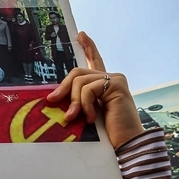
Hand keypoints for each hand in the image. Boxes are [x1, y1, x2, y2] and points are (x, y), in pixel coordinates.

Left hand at [45, 32, 143, 148]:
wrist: (126, 143)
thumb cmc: (106, 134)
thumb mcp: (86, 114)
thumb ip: (77, 101)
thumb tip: (53, 96)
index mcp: (105, 84)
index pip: (95, 61)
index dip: (89, 47)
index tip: (80, 34)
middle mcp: (112, 78)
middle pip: (77, 73)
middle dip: (63, 88)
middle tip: (53, 101)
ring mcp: (116, 79)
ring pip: (80, 81)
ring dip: (74, 102)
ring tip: (75, 117)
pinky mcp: (117, 84)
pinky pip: (88, 89)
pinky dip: (84, 105)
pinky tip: (90, 118)